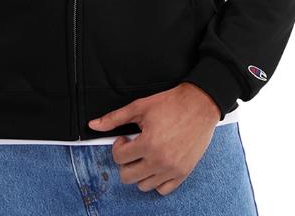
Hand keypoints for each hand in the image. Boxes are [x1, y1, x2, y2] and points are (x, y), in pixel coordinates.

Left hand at [87, 82, 220, 195]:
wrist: (199, 105)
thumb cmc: (171, 104)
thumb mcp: (139, 107)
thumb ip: (114, 118)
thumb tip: (94, 125)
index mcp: (148, 144)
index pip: (119, 158)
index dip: (118, 146)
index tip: (125, 138)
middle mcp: (160, 161)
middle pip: (128, 176)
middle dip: (125, 162)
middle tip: (133, 147)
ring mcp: (172, 170)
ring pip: (143, 186)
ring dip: (139, 171)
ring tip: (145, 154)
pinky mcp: (183, 173)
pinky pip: (163, 190)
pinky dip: (156, 181)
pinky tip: (156, 163)